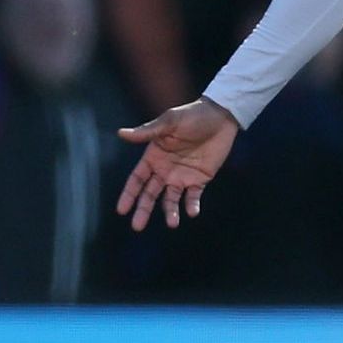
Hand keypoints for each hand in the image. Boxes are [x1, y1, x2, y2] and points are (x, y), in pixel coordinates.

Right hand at [114, 98, 240, 228]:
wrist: (221, 117)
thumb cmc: (192, 116)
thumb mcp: (169, 122)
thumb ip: (147, 132)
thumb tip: (121, 133)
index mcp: (153, 157)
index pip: (137, 180)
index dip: (129, 194)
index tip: (122, 210)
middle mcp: (165, 170)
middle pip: (150, 194)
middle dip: (143, 210)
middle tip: (137, 226)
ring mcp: (182, 177)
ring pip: (171, 199)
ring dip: (170, 212)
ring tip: (172, 223)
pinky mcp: (200, 180)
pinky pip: (194, 197)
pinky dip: (192, 205)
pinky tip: (192, 212)